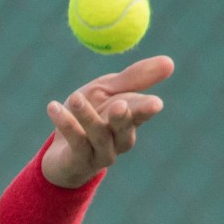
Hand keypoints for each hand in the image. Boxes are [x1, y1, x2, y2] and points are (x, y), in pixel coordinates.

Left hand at [41, 55, 174, 187]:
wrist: (59, 152)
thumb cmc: (87, 115)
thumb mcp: (106, 91)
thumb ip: (133, 79)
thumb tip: (169, 62)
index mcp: (130, 119)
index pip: (142, 112)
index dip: (147, 108)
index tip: (155, 103)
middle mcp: (120, 139)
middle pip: (125, 129)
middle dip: (123, 118)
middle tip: (120, 105)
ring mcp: (101, 154)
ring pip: (98, 135)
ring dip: (87, 116)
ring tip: (75, 98)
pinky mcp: (80, 162)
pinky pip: (76, 142)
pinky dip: (66, 124)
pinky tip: (53, 108)